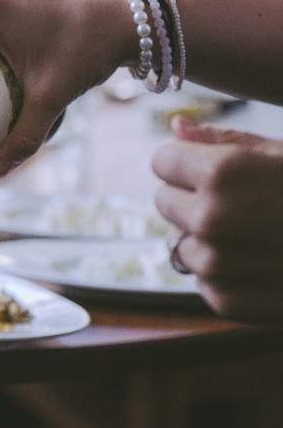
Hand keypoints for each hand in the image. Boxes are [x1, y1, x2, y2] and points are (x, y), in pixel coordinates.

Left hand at [152, 116, 282, 322]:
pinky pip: (201, 278)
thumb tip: (176, 126)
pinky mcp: (225, 300)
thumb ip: (224, 141)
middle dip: (193, 198)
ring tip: (259, 234)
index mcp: (222, 174)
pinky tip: (264, 262)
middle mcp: (210, 220)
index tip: (213, 166)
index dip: (187, 161)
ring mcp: (216, 265)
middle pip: (165, 200)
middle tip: (245, 201)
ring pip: (180, 242)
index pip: (162, 160)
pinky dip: (224, 271)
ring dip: (207, 238)